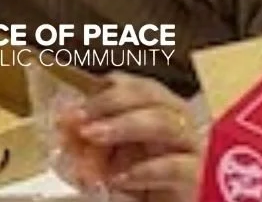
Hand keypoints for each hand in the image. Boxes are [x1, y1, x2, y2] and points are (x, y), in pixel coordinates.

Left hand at [54, 72, 199, 199]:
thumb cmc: (134, 176)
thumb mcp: (103, 155)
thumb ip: (85, 139)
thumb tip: (64, 126)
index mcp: (155, 107)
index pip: (134, 84)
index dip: (102, 90)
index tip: (72, 109)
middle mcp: (176, 119)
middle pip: (150, 94)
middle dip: (110, 102)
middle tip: (80, 122)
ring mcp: (189, 146)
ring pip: (164, 123)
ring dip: (123, 127)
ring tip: (93, 138)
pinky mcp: (198, 176)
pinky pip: (177, 166)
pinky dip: (145, 170)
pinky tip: (120, 178)